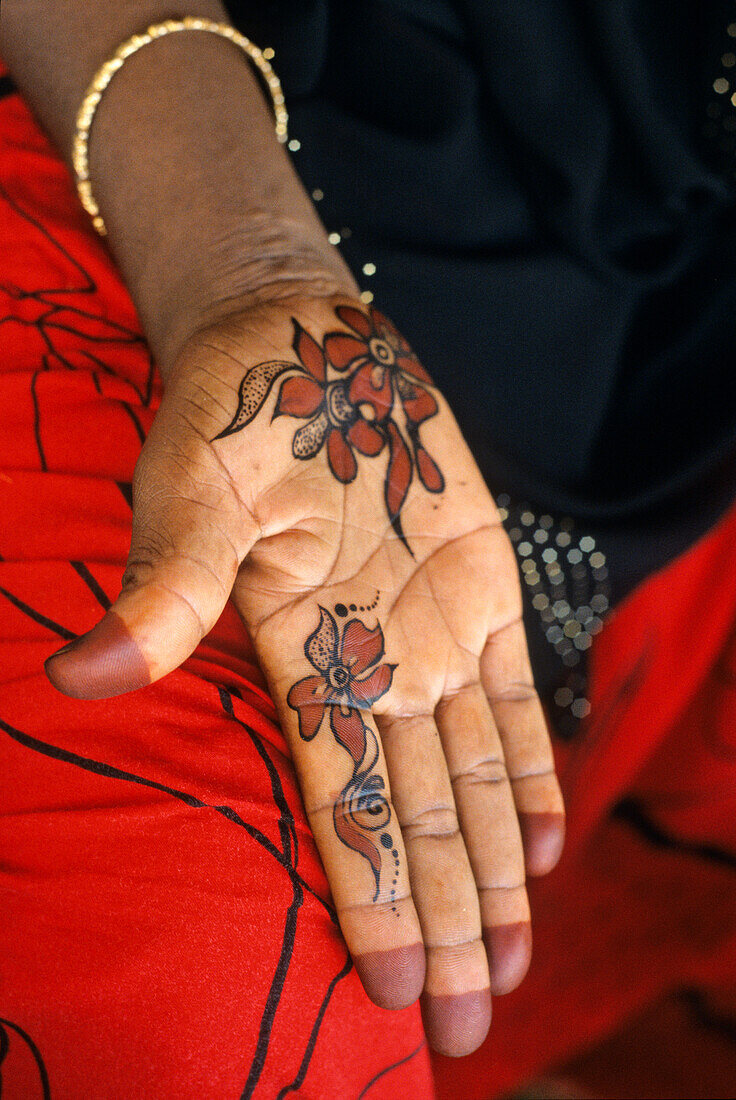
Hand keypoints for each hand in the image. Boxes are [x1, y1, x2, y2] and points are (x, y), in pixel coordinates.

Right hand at [45, 297, 564, 1056]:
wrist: (298, 352)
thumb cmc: (231, 420)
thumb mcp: (192, 501)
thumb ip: (161, 592)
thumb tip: (79, 676)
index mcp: (302, 660)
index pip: (341, 805)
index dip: (372, 896)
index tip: (399, 992)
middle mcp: (369, 668)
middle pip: (414, 817)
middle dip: (443, 918)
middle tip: (471, 1025)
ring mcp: (429, 635)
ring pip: (469, 778)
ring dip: (493, 873)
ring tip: (514, 967)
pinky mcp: (478, 593)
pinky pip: (511, 701)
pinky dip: (532, 770)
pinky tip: (546, 846)